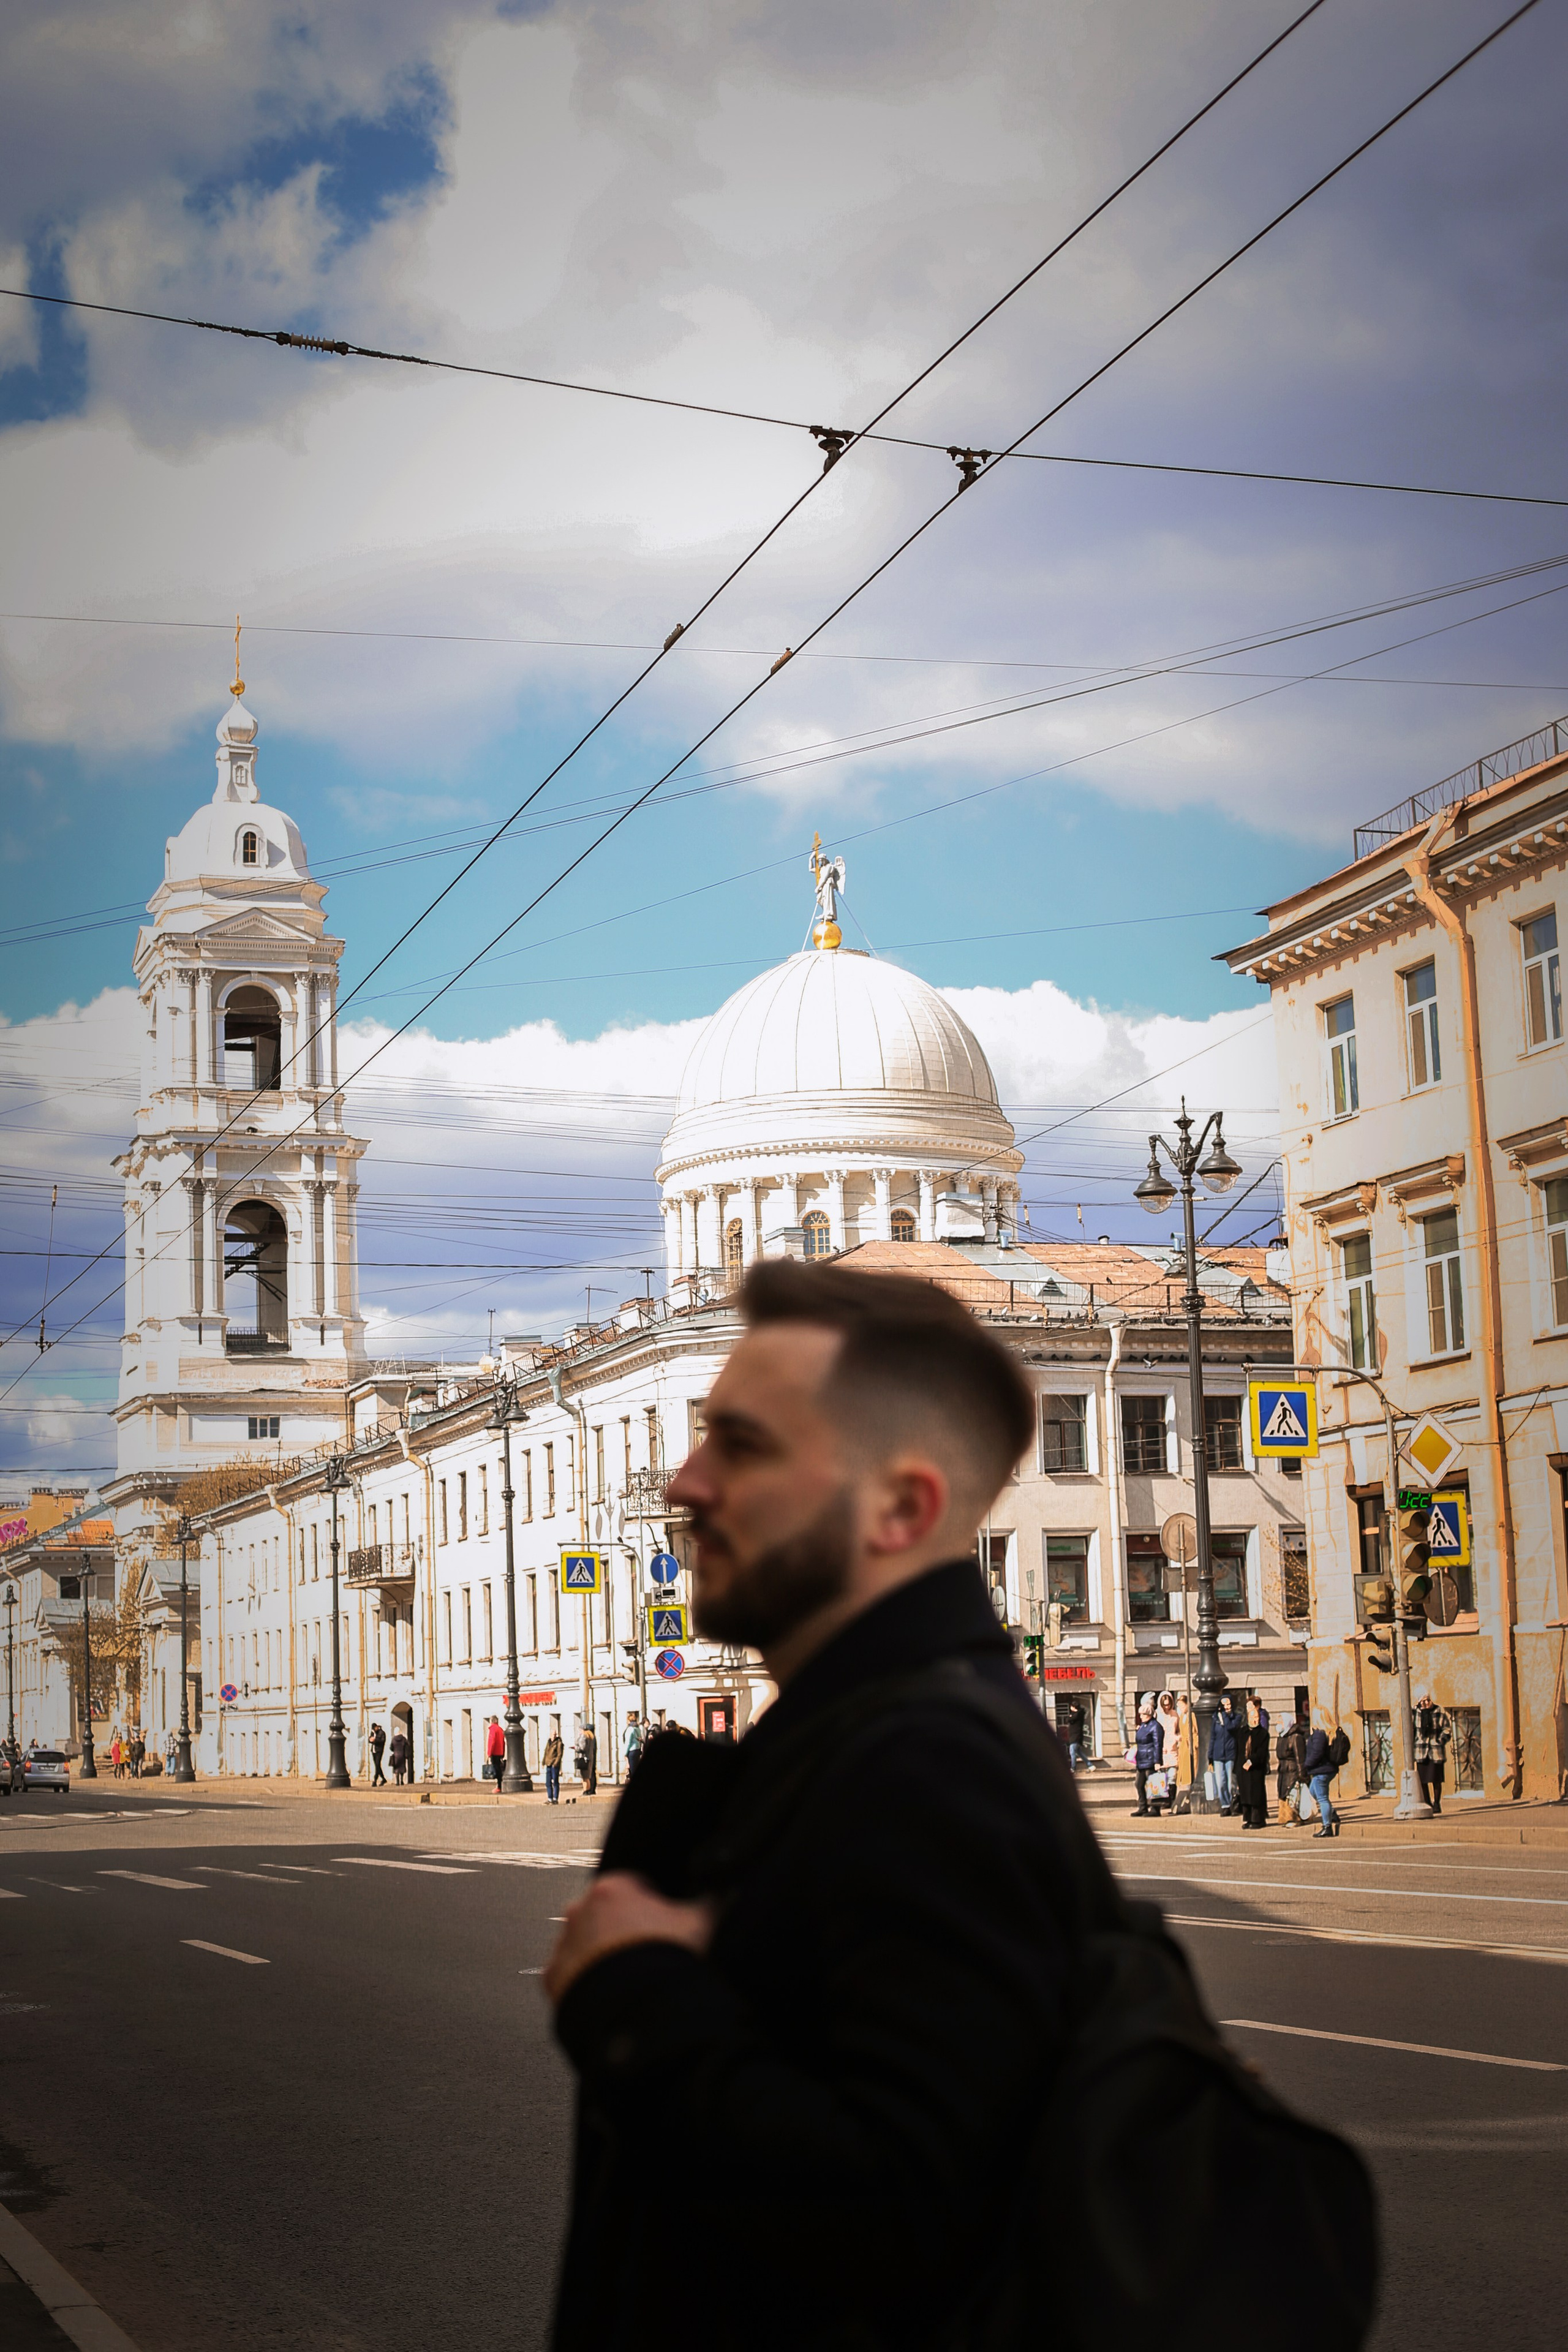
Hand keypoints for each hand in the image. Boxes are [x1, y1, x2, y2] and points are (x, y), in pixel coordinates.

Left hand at [543, 1870, 714, 2005]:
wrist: (636, 2016)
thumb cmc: (667, 1963)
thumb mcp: (702, 1924)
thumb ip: (709, 1901)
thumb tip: (721, 1892)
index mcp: (613, 1889)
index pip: (634, 1886)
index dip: (654, 1906)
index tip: (665, 1926)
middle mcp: (580, 1912)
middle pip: (607, 1916)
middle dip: (625, 1931)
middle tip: (649, 1956)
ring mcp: (564, 1946)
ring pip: (586, 1945)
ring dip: (603, 1957)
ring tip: (631, 1981)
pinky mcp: (553, 1982)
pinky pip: (572, 1977)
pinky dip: (588, 1985)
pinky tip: (612, 1996)